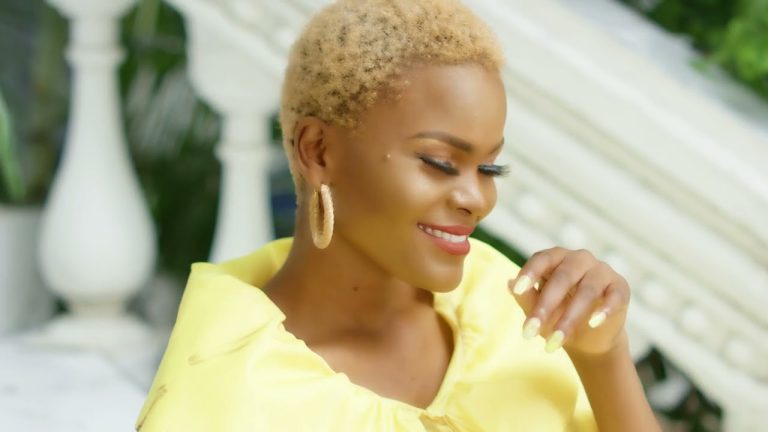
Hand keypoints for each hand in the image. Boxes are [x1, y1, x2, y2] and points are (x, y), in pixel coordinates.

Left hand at [508, 247, 629, 356]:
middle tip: (531, 332)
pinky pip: (615, 295)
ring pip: (587, 289)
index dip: (530, 273)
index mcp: (556, 258)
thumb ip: (525, 297)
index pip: (542, 258)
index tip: (518, 290)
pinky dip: (605, 309)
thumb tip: (510, 284)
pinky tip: (593, 323)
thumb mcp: (537, 309)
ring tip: (556, 340)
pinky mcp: (620, 288)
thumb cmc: (556, 316)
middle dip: (547, 305)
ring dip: (571, 316)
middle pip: (564, 276)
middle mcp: (580, 259)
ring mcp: (602, 271)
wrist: (587, 338)